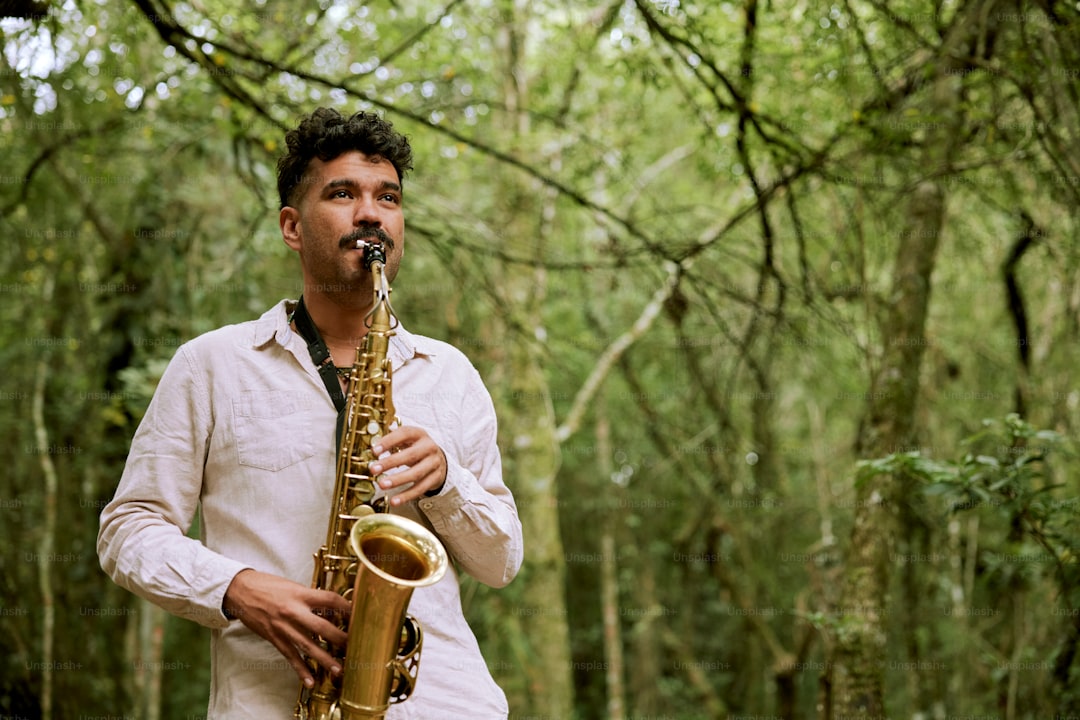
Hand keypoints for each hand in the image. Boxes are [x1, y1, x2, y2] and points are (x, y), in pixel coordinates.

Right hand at [222, 569, 351, 687]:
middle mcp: (293, 611)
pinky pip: (290, 656)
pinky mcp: (274, 638)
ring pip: (308, 646)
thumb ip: (311, 597)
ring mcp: (283, 627)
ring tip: (338, 669)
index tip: (359, 615)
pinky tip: (310, 681)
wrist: (240, 591)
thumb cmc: (268, 585)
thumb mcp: (293, 586)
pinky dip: (301, 670)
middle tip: (355, 646)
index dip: (347, 607)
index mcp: (301, 594)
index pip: (330, 600)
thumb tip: (331, 607)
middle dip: (340, 638)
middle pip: (322, 627)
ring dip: (324, 659)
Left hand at [370, 425, 446, 504]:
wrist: (439, 459)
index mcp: (419, 434)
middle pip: (410, 455)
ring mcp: (434, 463)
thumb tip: (373, 448)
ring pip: (416, 473)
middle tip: (374, 469)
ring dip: (397, 480)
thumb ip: (391, 442)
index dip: (389, 441)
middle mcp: (429, 447)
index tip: (375, 451)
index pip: (404, 434)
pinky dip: (406, 496)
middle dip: (390, 462)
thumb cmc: (416, 449)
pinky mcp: (435, 478)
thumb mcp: (407, 440)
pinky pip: (420, 488)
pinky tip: (394, 500)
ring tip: (382, 484)